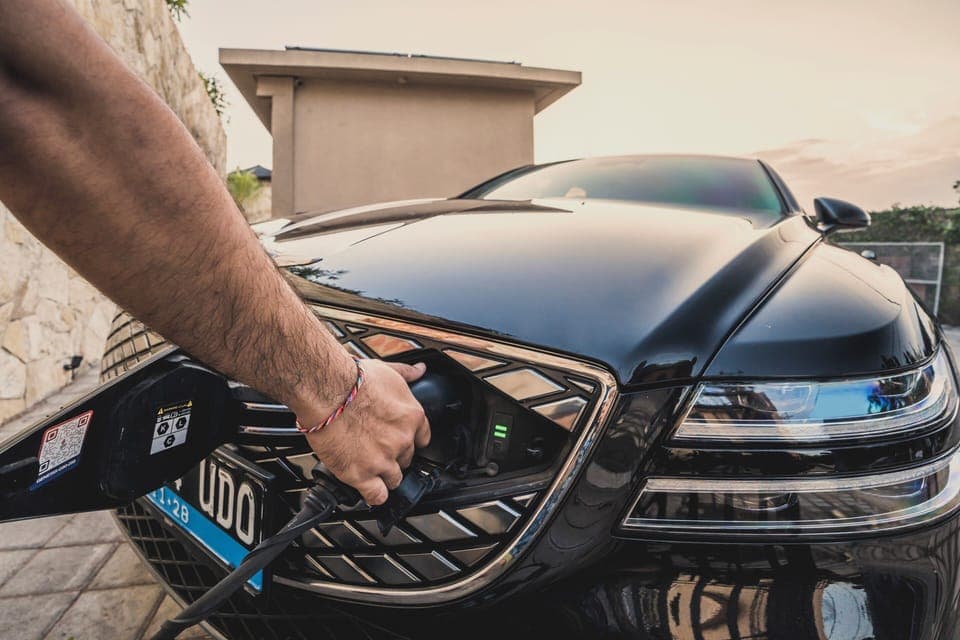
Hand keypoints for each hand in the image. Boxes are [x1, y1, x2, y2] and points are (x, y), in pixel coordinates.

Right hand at [301, 360, 430, 504]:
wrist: (327, 391)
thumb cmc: (353, 380)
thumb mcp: (388, 371)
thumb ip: (407, 374)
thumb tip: (420, 370)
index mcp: (412, 417)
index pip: (422, 439)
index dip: (409, 441)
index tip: (400, 440)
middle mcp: (402, 441)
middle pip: (407, 459)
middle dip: (394, 456)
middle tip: (377, 449)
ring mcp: (383, 460)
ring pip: (394, 479)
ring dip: (384, 476)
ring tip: (370, 468)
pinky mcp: (361, 475)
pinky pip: (377, 496)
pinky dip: (374, 495)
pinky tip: (368, 489)